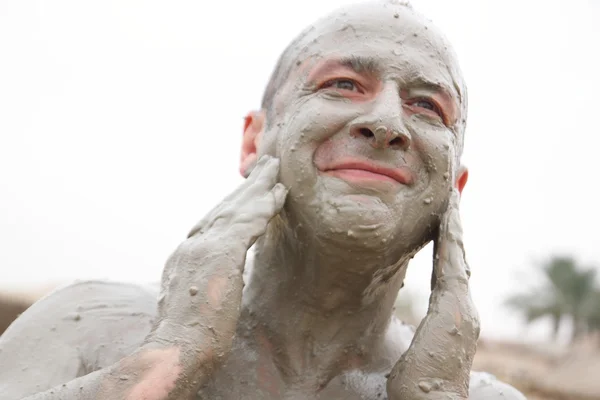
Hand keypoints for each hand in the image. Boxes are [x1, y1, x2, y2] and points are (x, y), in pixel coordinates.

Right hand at [148, 155, 286, 367]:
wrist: (175, 353)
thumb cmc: (186, 341)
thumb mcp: (194, 305)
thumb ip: (205, 286)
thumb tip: (220, 283)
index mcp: (183, 259)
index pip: (211, 224)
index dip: (231, 206)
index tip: (247, 192)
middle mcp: (190, 247)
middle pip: (223, 209)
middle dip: (245, 188)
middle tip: (264, 167)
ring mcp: (202, 248)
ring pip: (235, 209)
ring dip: (257, 188)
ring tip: (274, 170)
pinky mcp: (219, 254)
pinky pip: (247, 223)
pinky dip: (264, 207)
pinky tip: (279, 195)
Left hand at [387, 189, 479, 399]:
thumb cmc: (415, 391)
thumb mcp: (414, 356)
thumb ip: (414, 338)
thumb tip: (402, 335)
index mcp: (450, 315)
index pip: (445, 266)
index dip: (444, 239)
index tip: (439, 215)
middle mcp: (461, 307)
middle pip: (456, 253)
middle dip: (454, 222)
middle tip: (451, 190)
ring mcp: (461, 306)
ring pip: (457, 251)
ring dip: (454, 221)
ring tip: (450, 191)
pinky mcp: (454, 307)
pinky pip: (452, 258)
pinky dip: (451, 233)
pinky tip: (446, 211)